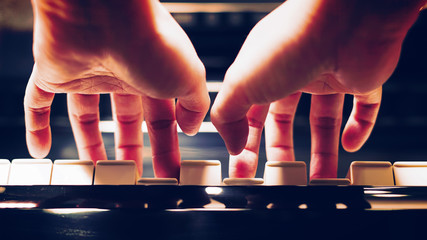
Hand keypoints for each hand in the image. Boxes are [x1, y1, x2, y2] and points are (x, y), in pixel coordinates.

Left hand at [24, 0, 209, 177]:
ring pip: (86, 116)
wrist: (103, 12)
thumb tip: (192, 125)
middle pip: (125, 122)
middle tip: (133, 177)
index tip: (168, 172)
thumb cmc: (149, 40)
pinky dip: (36, 125)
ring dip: (90, 145)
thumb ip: (195, 104)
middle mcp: (121, 74)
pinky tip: (40, 147)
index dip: (166, 148)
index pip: (160, 120)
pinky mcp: (53, 73)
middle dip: (131, 151)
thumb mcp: (190, 77)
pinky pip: (38, 103)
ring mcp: (86, 73)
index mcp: (154, 74)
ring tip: (97, 172)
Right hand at [211, 0, 424, 178]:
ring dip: (322, 150)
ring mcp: (328, 73)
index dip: (246, 141)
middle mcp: (294, 70)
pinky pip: (362, 107)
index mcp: (262, 69)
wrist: (346, 19)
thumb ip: (228, 115)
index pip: (249, 112)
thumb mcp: (241, 83)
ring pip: (323, 119)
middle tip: (282, 176)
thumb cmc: (293, 40)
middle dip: (282, 150)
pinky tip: (350, 144)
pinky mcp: (360, 77)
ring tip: (320, 177)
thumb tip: (231, 143)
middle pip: (284, 119)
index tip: (245, 167)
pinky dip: (358, 127)